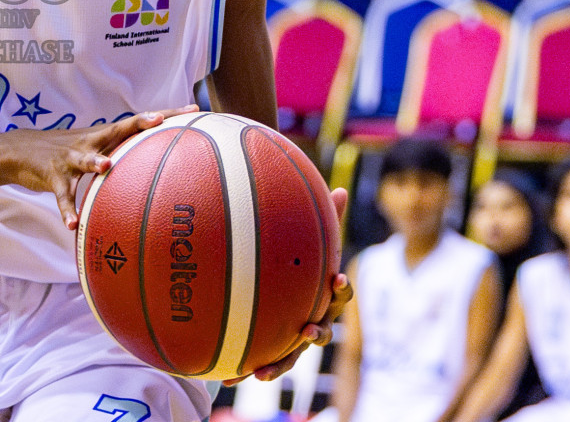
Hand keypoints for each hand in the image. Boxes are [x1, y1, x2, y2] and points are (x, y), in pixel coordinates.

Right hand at [10, 109, 186, 229]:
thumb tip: (155, 166)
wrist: (22, 150)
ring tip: (105, 167)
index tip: (192, 110)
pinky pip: (62, 195)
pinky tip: (72, 225)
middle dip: (139, 123)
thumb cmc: (68, 152)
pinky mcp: (53, 177)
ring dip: (95, 162)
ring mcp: (70, 158)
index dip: (165, 115)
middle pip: (118, 128)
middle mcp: (90, 142)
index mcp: (103, 135)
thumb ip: (120, 153)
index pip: (138, 122)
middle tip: (158, 120)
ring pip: (84, 159)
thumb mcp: (94, 147)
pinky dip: (67, 209)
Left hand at [223, 187, 354, 385]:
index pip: (340, 292)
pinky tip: (227, 380)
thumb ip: (321, 218)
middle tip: (309, 330)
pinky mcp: (273, 351)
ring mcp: (293, 339)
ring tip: (265, 372)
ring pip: (292, 356)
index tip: (337, 279)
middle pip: (322, 330)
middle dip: (317, 333)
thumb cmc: (297, 264)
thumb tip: (342, 188)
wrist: (276, 295)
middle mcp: (313, 319)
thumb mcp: (307, 241)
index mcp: (323, 294)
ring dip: (281, 364)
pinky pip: (261, 362)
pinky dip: (246, 372)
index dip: (341, 287)